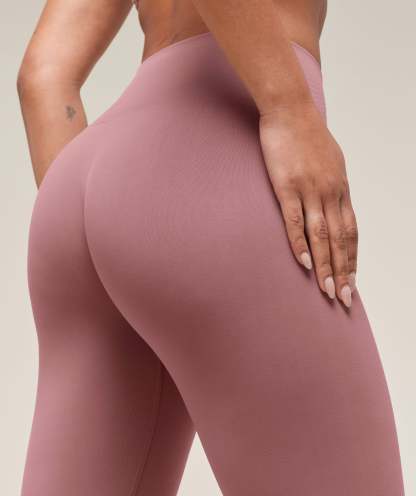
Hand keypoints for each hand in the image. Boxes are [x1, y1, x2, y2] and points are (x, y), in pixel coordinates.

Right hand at [259, 102, 356, 306]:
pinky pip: (295, 220)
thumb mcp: (331, 160)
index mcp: (341, 188)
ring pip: (322, 235)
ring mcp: (310, 190)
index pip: (351, 231)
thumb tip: (334, 202)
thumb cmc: (308, 134)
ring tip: (329, 291)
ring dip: (327, 265)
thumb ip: (333, 184)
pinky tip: (304, 264)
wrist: (290, 110)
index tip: (353, 280)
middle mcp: (331, 193)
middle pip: (341, 239)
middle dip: (344, 271)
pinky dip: (300, 244)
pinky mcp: (287, 186)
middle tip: (344, 298)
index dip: (352, 258)